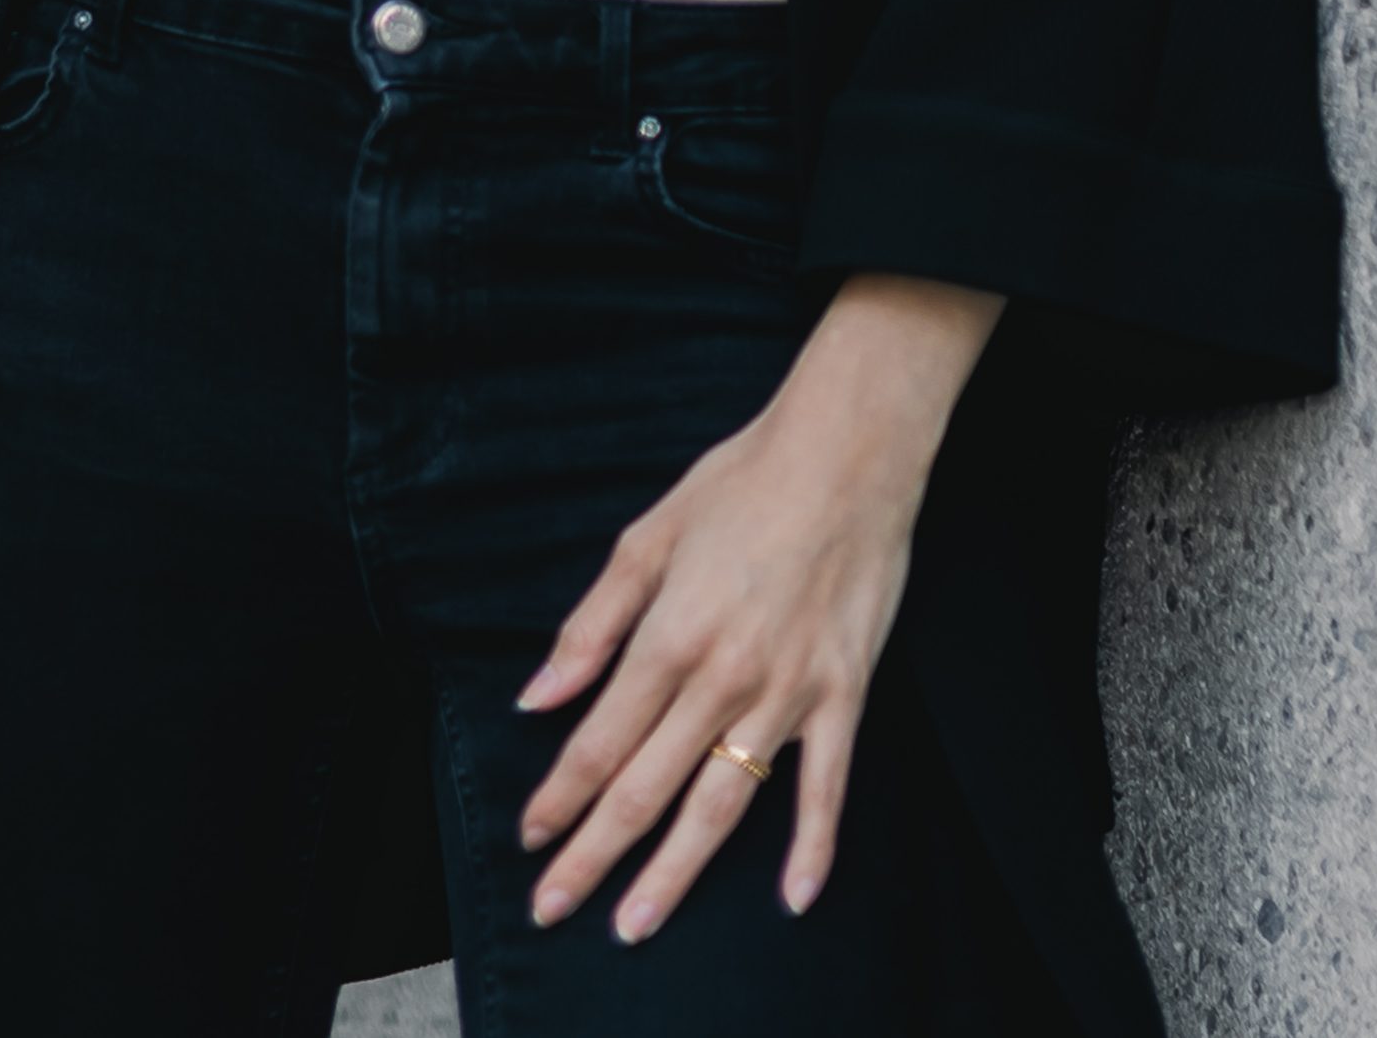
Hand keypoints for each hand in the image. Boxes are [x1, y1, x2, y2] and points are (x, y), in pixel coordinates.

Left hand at [513, 274, 1002, 938]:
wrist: (846, 455)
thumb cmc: (740, 485)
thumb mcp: (646, 540)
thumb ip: (590, 628)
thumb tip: (538, 697)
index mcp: (667, 637)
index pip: (598, 740)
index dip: (558, 795)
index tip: (530, 836)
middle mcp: (723, 677)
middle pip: (646, 786)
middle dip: (595, 853)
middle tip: (557, 906)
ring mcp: (788, 694)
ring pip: (723, 802)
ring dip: (676, 869)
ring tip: (638, 922)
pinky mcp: (844, 694)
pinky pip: (828, 786)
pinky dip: (812, 845)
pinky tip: (793, 898)